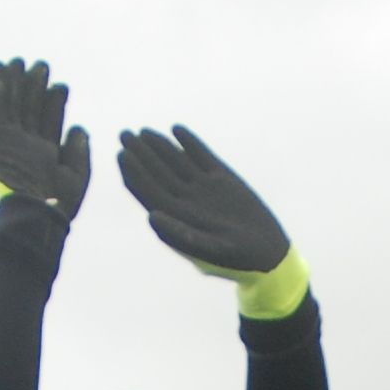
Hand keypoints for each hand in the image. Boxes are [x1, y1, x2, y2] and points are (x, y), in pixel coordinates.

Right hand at [0, 58, 90, 216]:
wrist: (39, 211)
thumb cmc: (60, 203)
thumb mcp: (77, 176)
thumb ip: (80, 152)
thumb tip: (80, 128)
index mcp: (42, 156)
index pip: (48, 122)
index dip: (54, 102)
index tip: (62, 85)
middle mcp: (23, 148)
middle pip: (27, 110)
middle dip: (32, 87)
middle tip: (41, 65)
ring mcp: (6, 145)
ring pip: (8, 107)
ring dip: (11, 84)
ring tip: (17, 61)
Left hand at [115, 124, 304, 314]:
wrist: (267, 253)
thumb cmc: (236, 259)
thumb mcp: (208, 250)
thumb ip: (179, 234)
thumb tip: (150, 216)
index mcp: (176, 217)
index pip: (148, 191)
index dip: (134, 173)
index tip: (122, 155)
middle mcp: (186, 199)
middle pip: (157, 172)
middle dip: (140, 154)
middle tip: (124, 134)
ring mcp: (203, 187)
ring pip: (176, 161)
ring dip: (160, 145)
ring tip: (144, 131)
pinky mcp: (223, 178)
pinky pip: (202, 156)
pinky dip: (190, 142)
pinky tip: (177, 130)